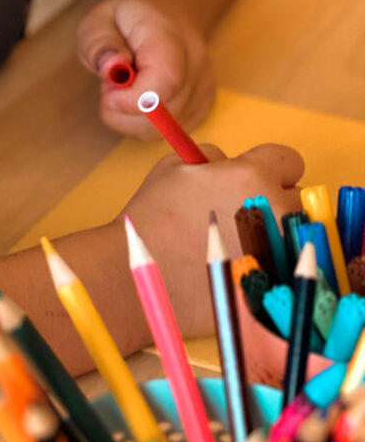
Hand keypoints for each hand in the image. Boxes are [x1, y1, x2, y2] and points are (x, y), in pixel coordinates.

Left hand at [76, 0, 213, 138]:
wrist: (164, 9)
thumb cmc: (126, 17)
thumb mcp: (98, 19)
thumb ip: (100, 43)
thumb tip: (112, 69)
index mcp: (168, 36)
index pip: (165, 81)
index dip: (133, 101)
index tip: (107, 95)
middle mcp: (196, 62)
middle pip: (166, 113)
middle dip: (124, 111)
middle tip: (109, 85)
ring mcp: (204, 84)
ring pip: (167, 129)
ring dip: (134, 118)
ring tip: (126, 88)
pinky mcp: (204, 103)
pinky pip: (172, 131)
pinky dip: (148, 124)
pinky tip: (141, 98)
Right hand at [119, 142, 303, 337]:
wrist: (142, 273)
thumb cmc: (152, 217)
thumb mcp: (174, 166)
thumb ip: (211, 158)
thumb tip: (229, 163)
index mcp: (251, 175)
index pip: (289, 160)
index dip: (270, 168)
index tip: (255, 180)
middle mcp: (274, 209)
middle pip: (299, 198)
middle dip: (277, 201)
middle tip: (244, 215)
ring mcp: (280, 250)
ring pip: (297, 235)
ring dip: (277, 235)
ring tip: (239, 245)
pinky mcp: (276, 283)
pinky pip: (287, 267)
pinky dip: (271, 266)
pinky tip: (239, 268)